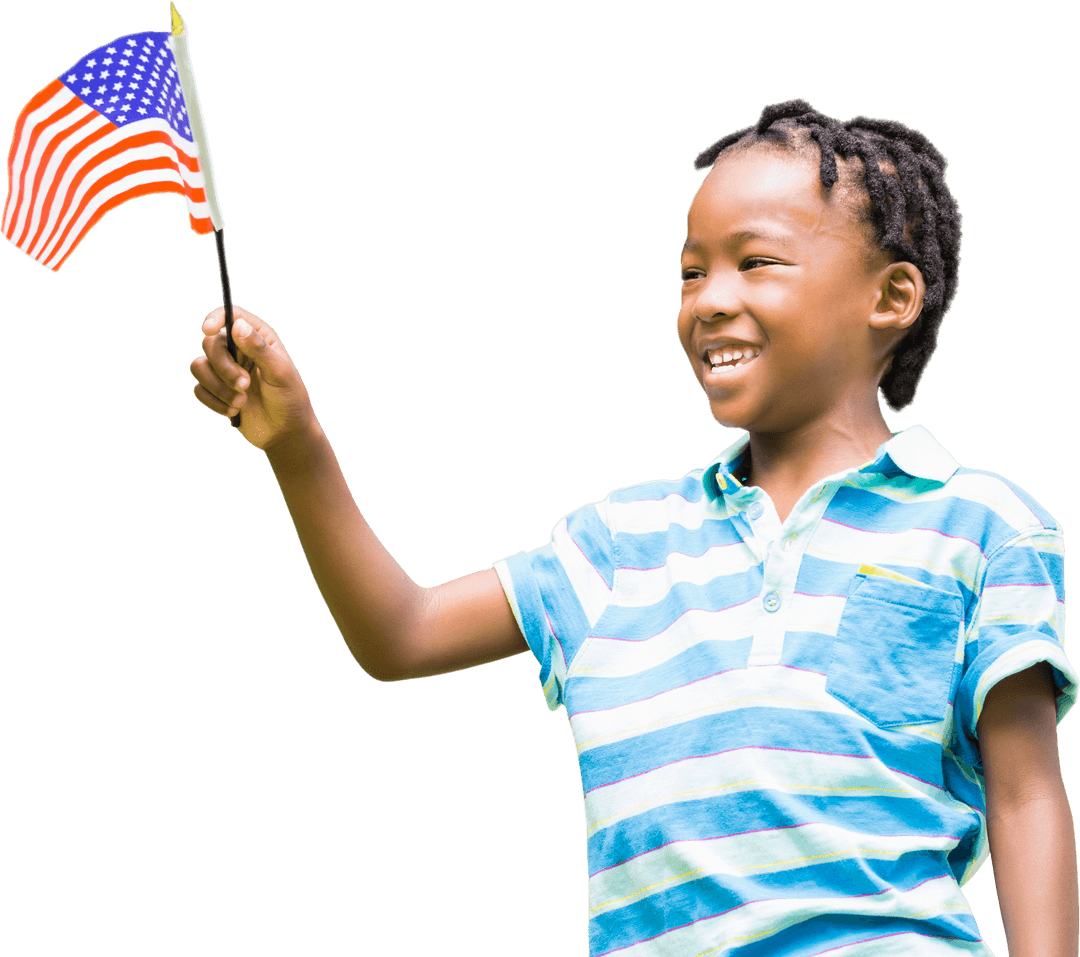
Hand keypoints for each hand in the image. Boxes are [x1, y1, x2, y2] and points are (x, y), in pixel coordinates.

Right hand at [190, 306, 316, 450]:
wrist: (285, 432)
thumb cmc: (290, 399)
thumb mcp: (280, 373)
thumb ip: (259, 349)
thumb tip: (238, 325)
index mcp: (258, 338)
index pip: (231, 315)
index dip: (216, 317)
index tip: (207, 329)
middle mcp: (239, 350)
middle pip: (210, 344)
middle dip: (223, 367)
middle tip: (244, 384)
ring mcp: (225, 370)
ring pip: (199, 366)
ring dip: (219, 388)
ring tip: (241, 402)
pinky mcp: (216, 390)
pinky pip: (199, 389)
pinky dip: (214, 402)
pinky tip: (234, 411)